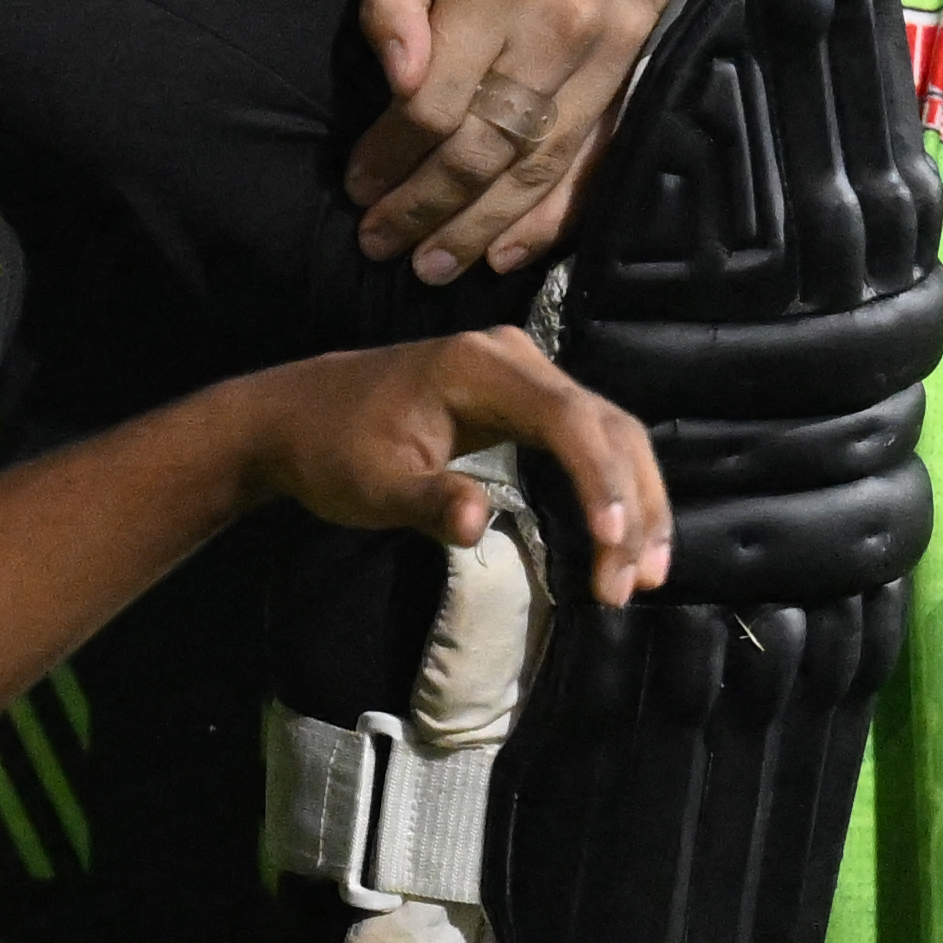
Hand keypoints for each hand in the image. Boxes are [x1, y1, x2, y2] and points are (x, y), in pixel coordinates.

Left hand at [239, 327, 668, 593]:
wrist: (299, 416)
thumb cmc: (332, 449)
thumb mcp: (369, 485)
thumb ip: (426, 502)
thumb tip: (476, 524)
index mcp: (478, 366)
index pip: (565, 418)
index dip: (600, 480)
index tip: (614, 543)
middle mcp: (513, 357)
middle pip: (605, 425)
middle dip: (630, 504)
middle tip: (632, 585)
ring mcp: (525, 374)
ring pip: (610, 431)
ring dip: (636, 500)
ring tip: (644, 575)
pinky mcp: (526, 400)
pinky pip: (590, 439)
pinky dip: (616, 487)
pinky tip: (627, 539)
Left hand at [349, 0, 669, 271]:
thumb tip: (397, 77)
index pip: (435, 98)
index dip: (391, 154)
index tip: (358, 186)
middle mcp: (558, 27)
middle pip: (484, 144)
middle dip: (425, 204)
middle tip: (380, 242)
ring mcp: (609, 64)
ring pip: (535, 167)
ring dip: (478, 228)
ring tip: (431, 266)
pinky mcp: (639, 89)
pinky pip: (592, 169)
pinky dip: (547, 222)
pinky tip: (504, 254)